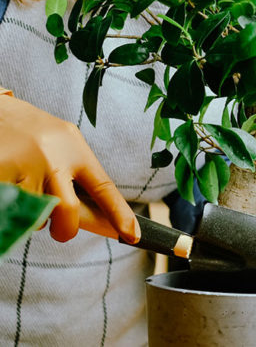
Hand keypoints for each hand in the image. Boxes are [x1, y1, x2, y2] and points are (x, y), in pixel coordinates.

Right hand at [0, 94, 139, 243]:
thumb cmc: (33, 132)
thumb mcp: (63, 145)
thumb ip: (77, 175)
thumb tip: (95, 218)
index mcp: (75, 150)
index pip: (103, 188)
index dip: (119, 214)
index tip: (132, 234)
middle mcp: (54, 158)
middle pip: (69, 212)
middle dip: (66, 229)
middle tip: (61, 231)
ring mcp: (27, 167)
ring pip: (37, 215)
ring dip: (35, 213)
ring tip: (26, 186)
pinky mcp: (2, 173)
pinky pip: (14, 208)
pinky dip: (15, 205)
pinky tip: (11, 182)